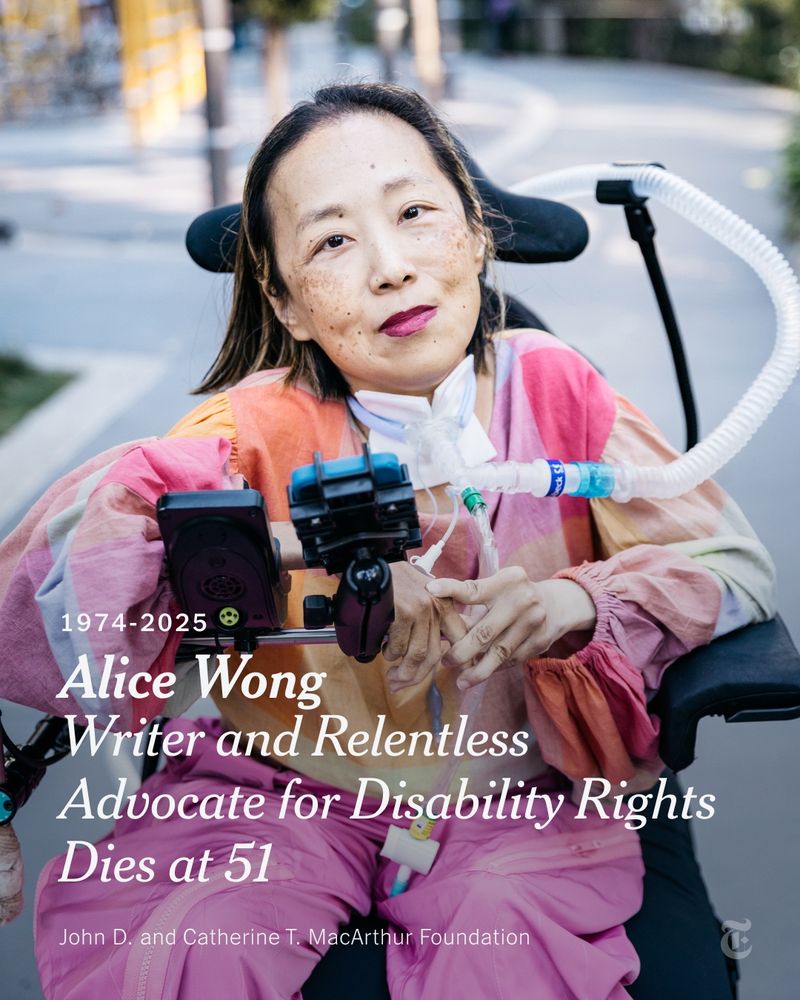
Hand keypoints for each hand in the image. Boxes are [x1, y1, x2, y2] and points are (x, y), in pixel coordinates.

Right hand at [382, 561, 467, 692]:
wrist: (371, 564)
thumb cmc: (392, 580)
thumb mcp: (419, 593)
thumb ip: (429, 617)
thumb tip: (430, 651)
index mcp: (444, 603)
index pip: (459, 637)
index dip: (458, 659)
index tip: (450, 674)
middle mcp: (436, 607)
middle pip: (435, 653)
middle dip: (419, 675)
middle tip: (402, 683)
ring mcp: (421, 610)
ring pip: (418, 654)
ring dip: (404, 671)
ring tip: (393, 675)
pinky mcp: (403, 613)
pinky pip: (399, 646)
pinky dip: (390, 654)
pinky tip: (384, 650)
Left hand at [425, 569, 596, 689]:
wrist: (556, 604)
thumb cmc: (512, 597)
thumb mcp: (495, 592)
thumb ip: (471, 607)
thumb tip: (439, 627)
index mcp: (507, 581)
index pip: (474, 589)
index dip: (452, 589)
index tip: (430, 590)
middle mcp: (523, 599)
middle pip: (485, 632)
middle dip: (461, 651)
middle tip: (445, 661)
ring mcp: (534, 621)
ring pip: (499, 652)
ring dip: (477, 669)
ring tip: (461, 680)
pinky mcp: (541, 641)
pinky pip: (512, 660)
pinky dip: (495, 668)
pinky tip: (481, 673)